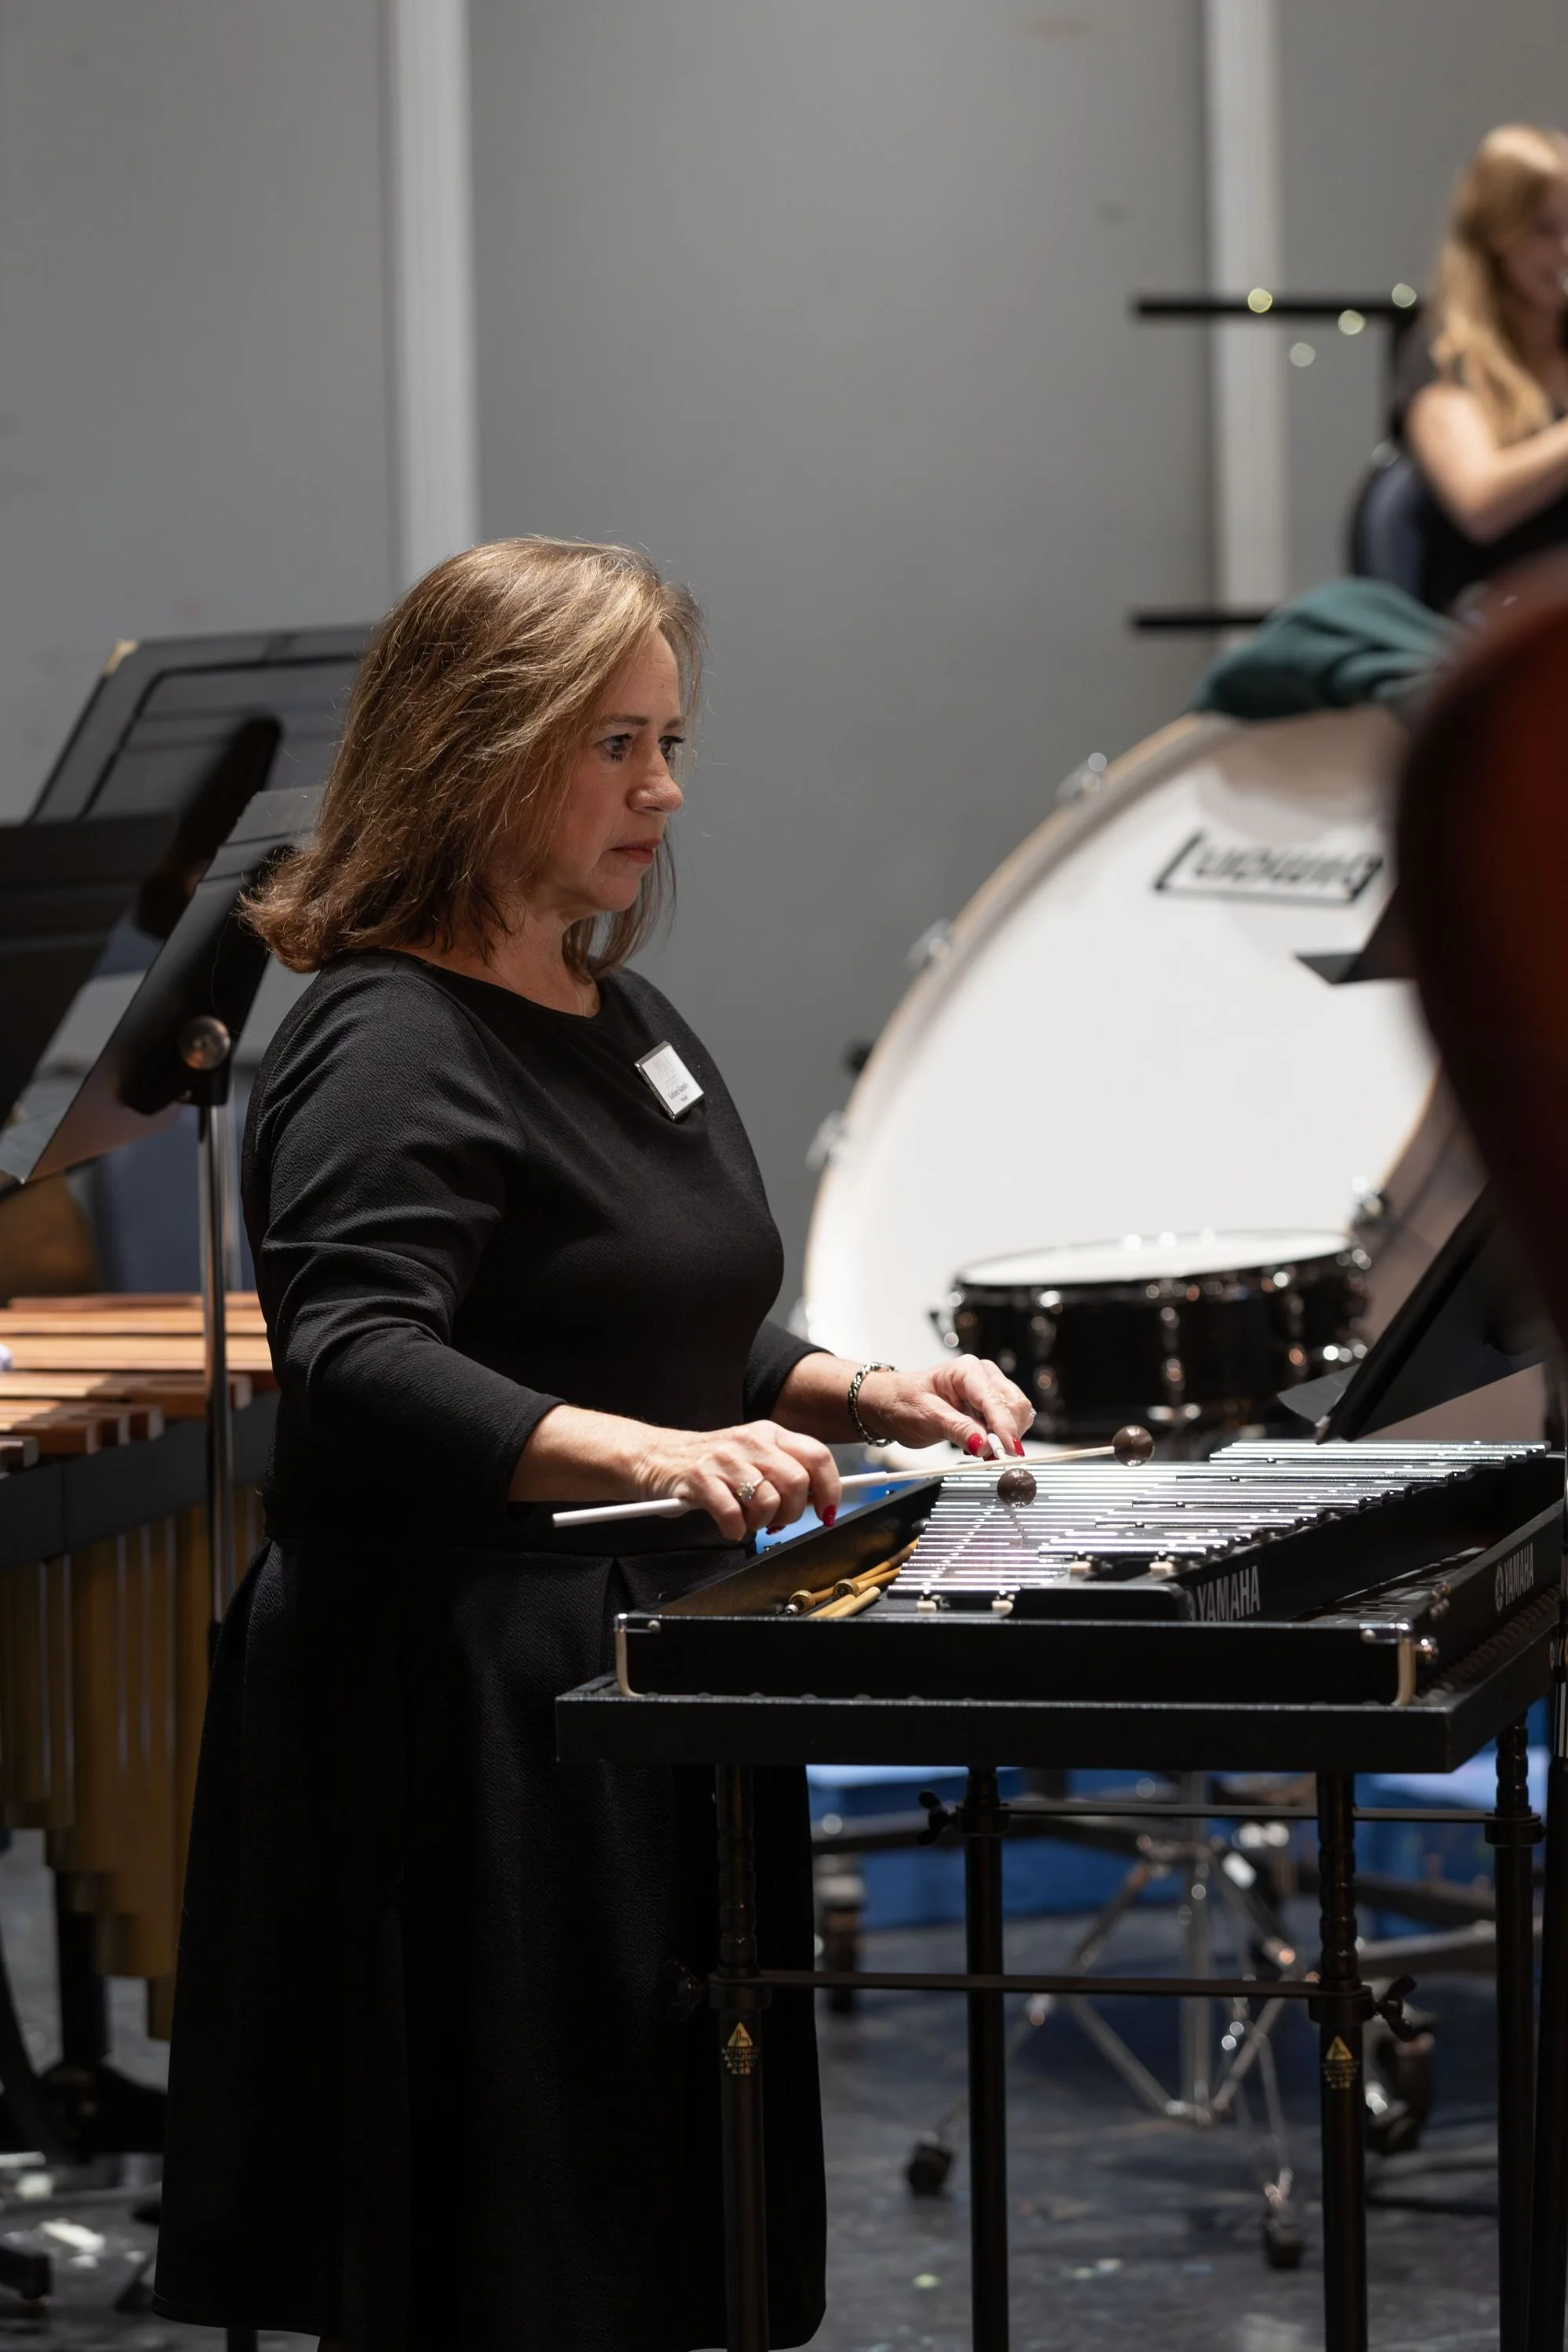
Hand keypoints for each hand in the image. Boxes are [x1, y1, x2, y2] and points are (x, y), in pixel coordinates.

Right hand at [635, 1419, 842, 1540]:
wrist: (656, 1457)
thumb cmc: (711, 1465)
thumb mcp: (754, 1457)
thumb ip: (786, 1471)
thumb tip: (822, 1499)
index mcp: (770, 1433)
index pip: (817, 1456)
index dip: (830, 1489)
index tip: (826, 1512)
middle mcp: (750, 1442)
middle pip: (797, 1482)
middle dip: (793, 1512)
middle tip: (776, 1521)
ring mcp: (724, 1459)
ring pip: (767, 1500)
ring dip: (761, 1523)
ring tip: (747, 1521)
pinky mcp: (699, 1479)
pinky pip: (732, 1515)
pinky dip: (735, 1529)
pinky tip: (729, 1526)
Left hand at [854, 1358, 1031, 1455]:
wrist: (892, 1405)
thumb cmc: (904, 1403)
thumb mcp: (928, 1418)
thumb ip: (959, 1430)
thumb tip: (985, 1445)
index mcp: (967, 1370)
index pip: (996, 1400)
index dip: (1005, 1428)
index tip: (1007, 1451)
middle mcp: (984, 1376)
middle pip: (1015, 1406)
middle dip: (1007, 1434)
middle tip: (989, 1457)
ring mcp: (990, 1389)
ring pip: (1017, 1415)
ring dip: (1004, 1437)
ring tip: (977, 1448)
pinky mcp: (991, 1405)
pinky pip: (1009, 1422)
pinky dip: (1000, 1438)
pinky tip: (980, 1443)